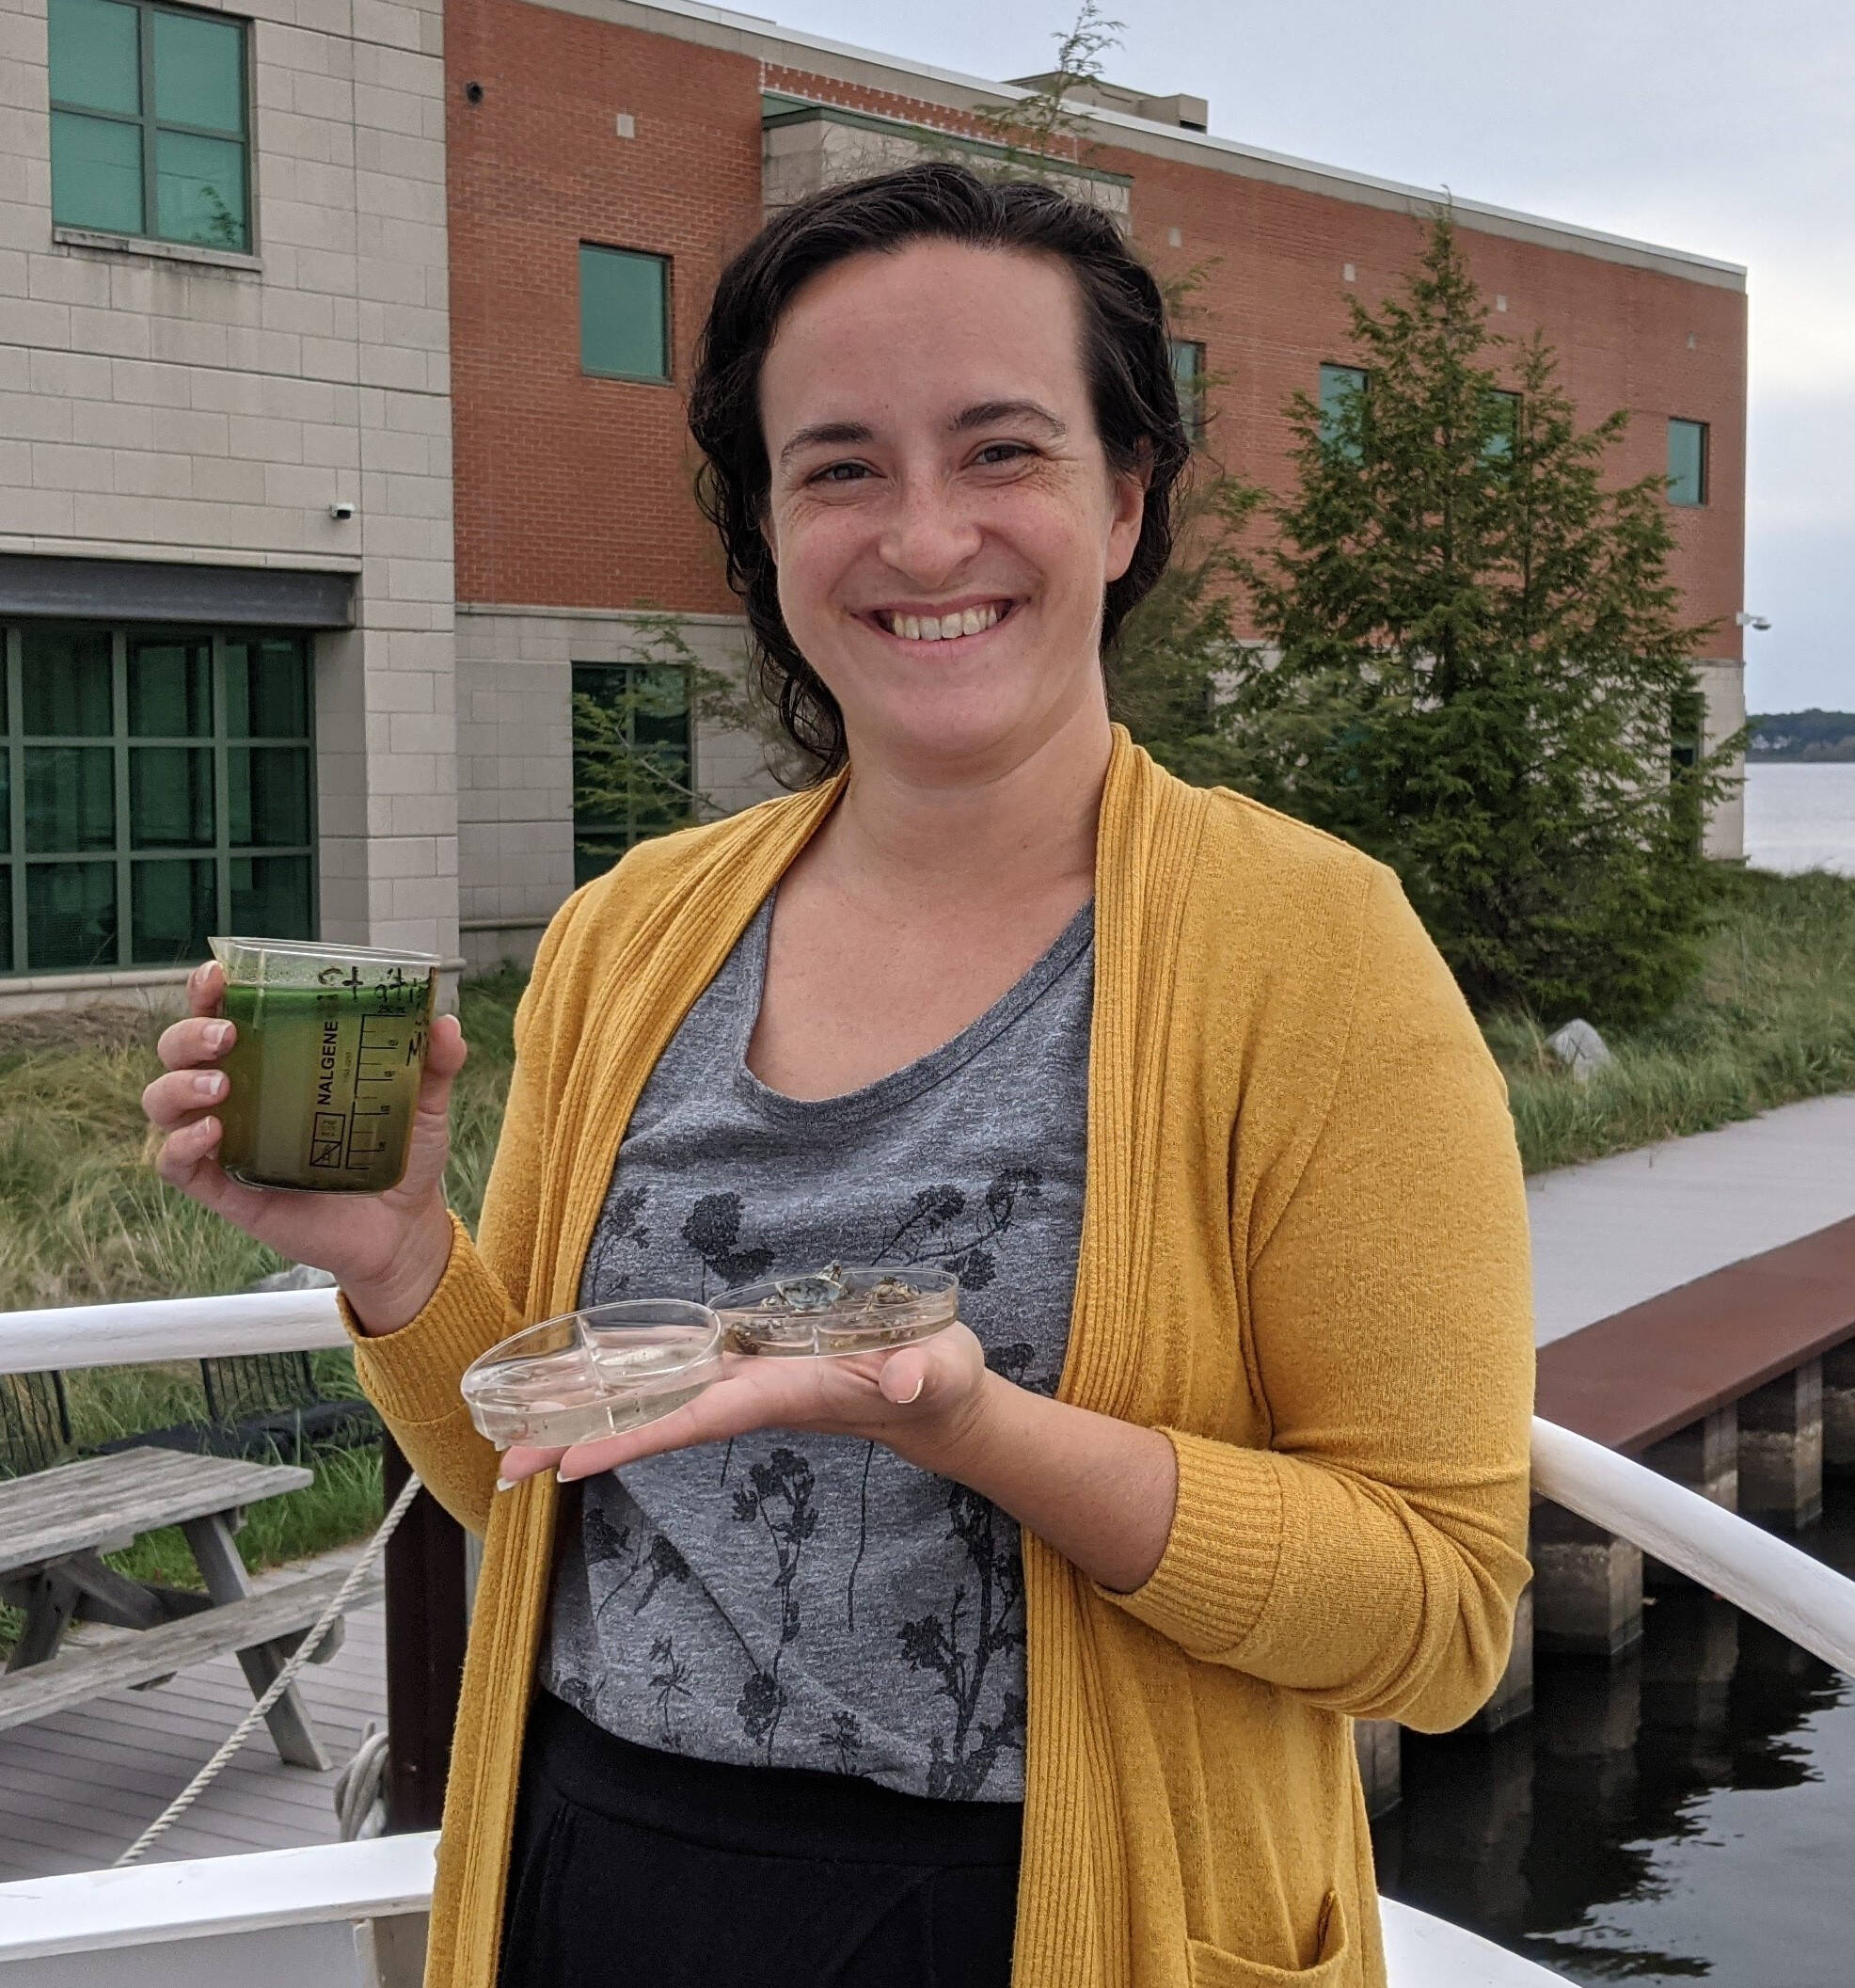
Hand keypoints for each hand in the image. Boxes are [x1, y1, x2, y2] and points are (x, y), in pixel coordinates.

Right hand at [141, 957, 467, 1332]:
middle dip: (189, 1033)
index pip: (225, 1014)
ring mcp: (229, 1142)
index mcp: (279, 1062)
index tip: (220, 974)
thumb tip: (444, 1022)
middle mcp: (244, 1096)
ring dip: (178, 1085)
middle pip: (180, 1050)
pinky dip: (180, 1145)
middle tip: (227, 1035)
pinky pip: (174, 1164)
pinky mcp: (227, 1190)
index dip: (209, 990)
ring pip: (164, 1101)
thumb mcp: (423, 1104)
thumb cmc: (400, 1158)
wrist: (404, 1229)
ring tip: (221, 1085)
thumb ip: (435, 1062)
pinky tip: (212, 1132)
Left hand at [496, 1320, 995, 1487]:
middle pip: (654, 1418)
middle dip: (584, 1440)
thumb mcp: (939, 1373)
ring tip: (519, 1435)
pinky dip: (628, 1379)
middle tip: (506, 1467)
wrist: (939, 1401)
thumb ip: (924, 1373)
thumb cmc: (940, 1384)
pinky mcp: (750, 1367)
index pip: (694, 1418)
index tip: (572, 1461)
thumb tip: (906, 1378)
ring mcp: (744, 1382)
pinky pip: (676, 1373)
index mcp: (781, 1395)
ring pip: (656, 1398)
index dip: (634, 1435)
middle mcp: (747, 1395)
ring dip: (591, 1414)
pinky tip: (591, 1377)